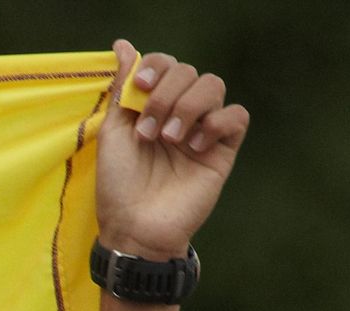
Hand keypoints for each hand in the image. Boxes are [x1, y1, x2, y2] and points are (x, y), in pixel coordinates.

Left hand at [95, 40, 250, 259]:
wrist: (136, 227)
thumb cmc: (119, 184)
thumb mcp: (112, 131)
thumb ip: (122, 89)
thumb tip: (123, 44)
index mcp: (152, 105)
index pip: (166, 65)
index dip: (155, 67)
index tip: (139, 88)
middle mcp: (179, 113)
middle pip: (190, 71)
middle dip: (166, 94)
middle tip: (149, 130)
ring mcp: (203, 130)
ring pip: (214, 86)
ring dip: (187, 106)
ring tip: (169, 139)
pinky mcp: (223, 150)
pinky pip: (237, 115)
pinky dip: (216, 122)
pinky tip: (194, 146)